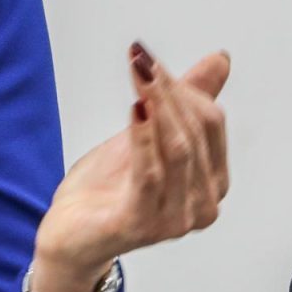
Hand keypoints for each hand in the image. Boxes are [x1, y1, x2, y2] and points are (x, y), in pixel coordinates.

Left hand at [32, 42, 232, 291]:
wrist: (70, 233)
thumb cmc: (109, 187)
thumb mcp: (146, 135)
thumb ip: (183, 101)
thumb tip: (220, 60)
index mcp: (212, 182)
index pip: (210, 124)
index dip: (183, 87)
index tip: (150, 58)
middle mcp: (203, 205)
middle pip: (193, 133)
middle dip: (167, 91)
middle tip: (142, 60)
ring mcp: (176, 219)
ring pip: (177, 150)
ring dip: (157, 105)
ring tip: (139, 75)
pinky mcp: (143, 225)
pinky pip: (150, 175)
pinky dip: (144, 138)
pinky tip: (135, 108)